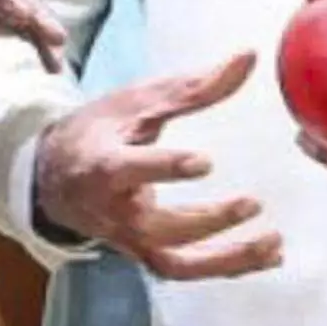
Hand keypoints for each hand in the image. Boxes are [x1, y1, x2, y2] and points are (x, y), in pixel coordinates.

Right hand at [34, 53, 282, 281]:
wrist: (55, 178)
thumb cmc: (96, 133)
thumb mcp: (137, 101)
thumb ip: (194, 86)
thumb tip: (248, 57)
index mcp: (102, 165)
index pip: (129, 169)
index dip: (165, 167)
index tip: (204, 161)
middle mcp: (113, 211)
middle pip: (160, 227)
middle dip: (208, 220)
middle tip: (252, 203)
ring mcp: (129, 240)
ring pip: (176, 262)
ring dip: (226, 257)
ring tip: (271, 241)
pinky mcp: (144, 254)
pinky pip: (186, 269)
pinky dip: (227, 266)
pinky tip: (267, 255)